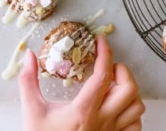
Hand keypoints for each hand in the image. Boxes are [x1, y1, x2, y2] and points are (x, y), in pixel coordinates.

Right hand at [18, 36, 144, 130]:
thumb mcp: (32, 111)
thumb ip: (28, 82)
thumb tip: (29, 56)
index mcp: (83, 111)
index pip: (102, 75)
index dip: (105, 54)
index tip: (101, 42)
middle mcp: (102, 121)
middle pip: (129, 89)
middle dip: (123, 71)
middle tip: (109, 68)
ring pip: (137, 107)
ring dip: (130, 92)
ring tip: (115, 86)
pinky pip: (135, 125)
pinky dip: (132, 112)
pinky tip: (119, 107)